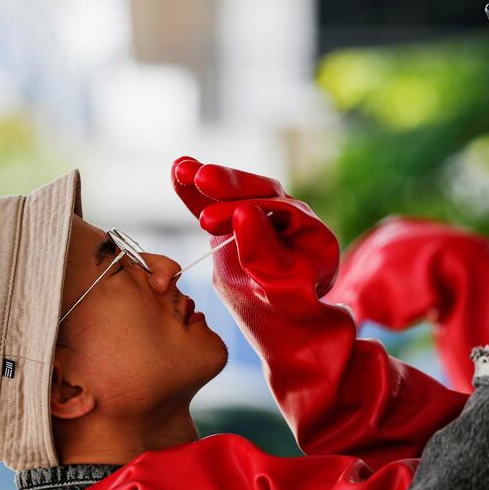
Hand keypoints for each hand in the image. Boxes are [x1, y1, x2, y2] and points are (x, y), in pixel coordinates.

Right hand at [171, 156, 339, 297]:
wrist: (283, 321)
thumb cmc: (289, 311)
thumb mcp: (285, 291)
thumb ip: (266, 256)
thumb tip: (243, 213)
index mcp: (311, 234)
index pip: (281, 214)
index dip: (252, 212)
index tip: (224, 216)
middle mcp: (289, 218)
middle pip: (261, 193)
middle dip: (232, 186)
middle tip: (203, 178)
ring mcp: (261, 217)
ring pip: (236, 194)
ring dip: (208, 182)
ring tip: (182, 168)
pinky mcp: (234, 223)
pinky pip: (216, 204)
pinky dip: (196, 192)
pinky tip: (177, 169)